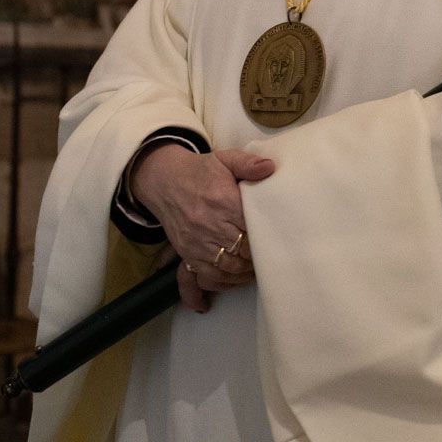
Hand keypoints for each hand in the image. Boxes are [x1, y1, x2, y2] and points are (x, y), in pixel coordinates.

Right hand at [131, 146, 272, 302]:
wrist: (163, 180)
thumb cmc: (200, 171)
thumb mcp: (225, 159)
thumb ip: (248, 163)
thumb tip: (270, 167)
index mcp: (223, 201)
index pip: (252, 228)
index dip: (267, 237)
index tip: (278, 238)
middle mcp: (209, 225)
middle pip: (242, 251)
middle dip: (258, 257)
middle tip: (273, 257)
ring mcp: (196, 242)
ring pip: (227, 267)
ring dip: (245, 273)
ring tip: (258, 270)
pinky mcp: (186, 252)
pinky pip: (205, 276)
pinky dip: (222, 283)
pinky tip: (235, 280)